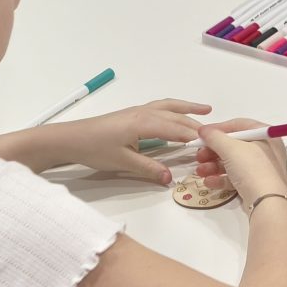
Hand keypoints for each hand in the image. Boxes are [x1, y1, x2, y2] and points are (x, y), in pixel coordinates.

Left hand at [57, 98, 212, 182]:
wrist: (71, 138)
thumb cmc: (95, 148)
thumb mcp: (123, 162)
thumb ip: (149, 169)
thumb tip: (170, 179)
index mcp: (144, 123)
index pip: (176, 129)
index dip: (195, 136)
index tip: (213, 143)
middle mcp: (144, 113)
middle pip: (176, 116)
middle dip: (196, 123)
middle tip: (215, 133)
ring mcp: (138, 111)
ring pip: (169, 107)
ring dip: (187, 109)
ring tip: (206, 110)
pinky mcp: (132, 114)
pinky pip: (160, 108)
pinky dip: (174, 109)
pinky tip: (177, 114)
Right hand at [196, 121, 286, 205]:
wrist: (266, 202)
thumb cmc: (252, 168)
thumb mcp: (231, 148)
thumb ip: (215, 137)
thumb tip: (203, 130)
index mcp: (266, 135)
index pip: (240, 125)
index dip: (219, 128)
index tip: (201, 134)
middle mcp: (265, 150)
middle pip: (234, 145)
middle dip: (213, 151)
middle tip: (199, 156)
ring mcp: (261, 169)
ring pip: (233, 163)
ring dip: (213, 166)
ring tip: (199, 171)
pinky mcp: (255, 185)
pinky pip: (235, 178)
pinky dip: (221, 178)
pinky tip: (208, 182)